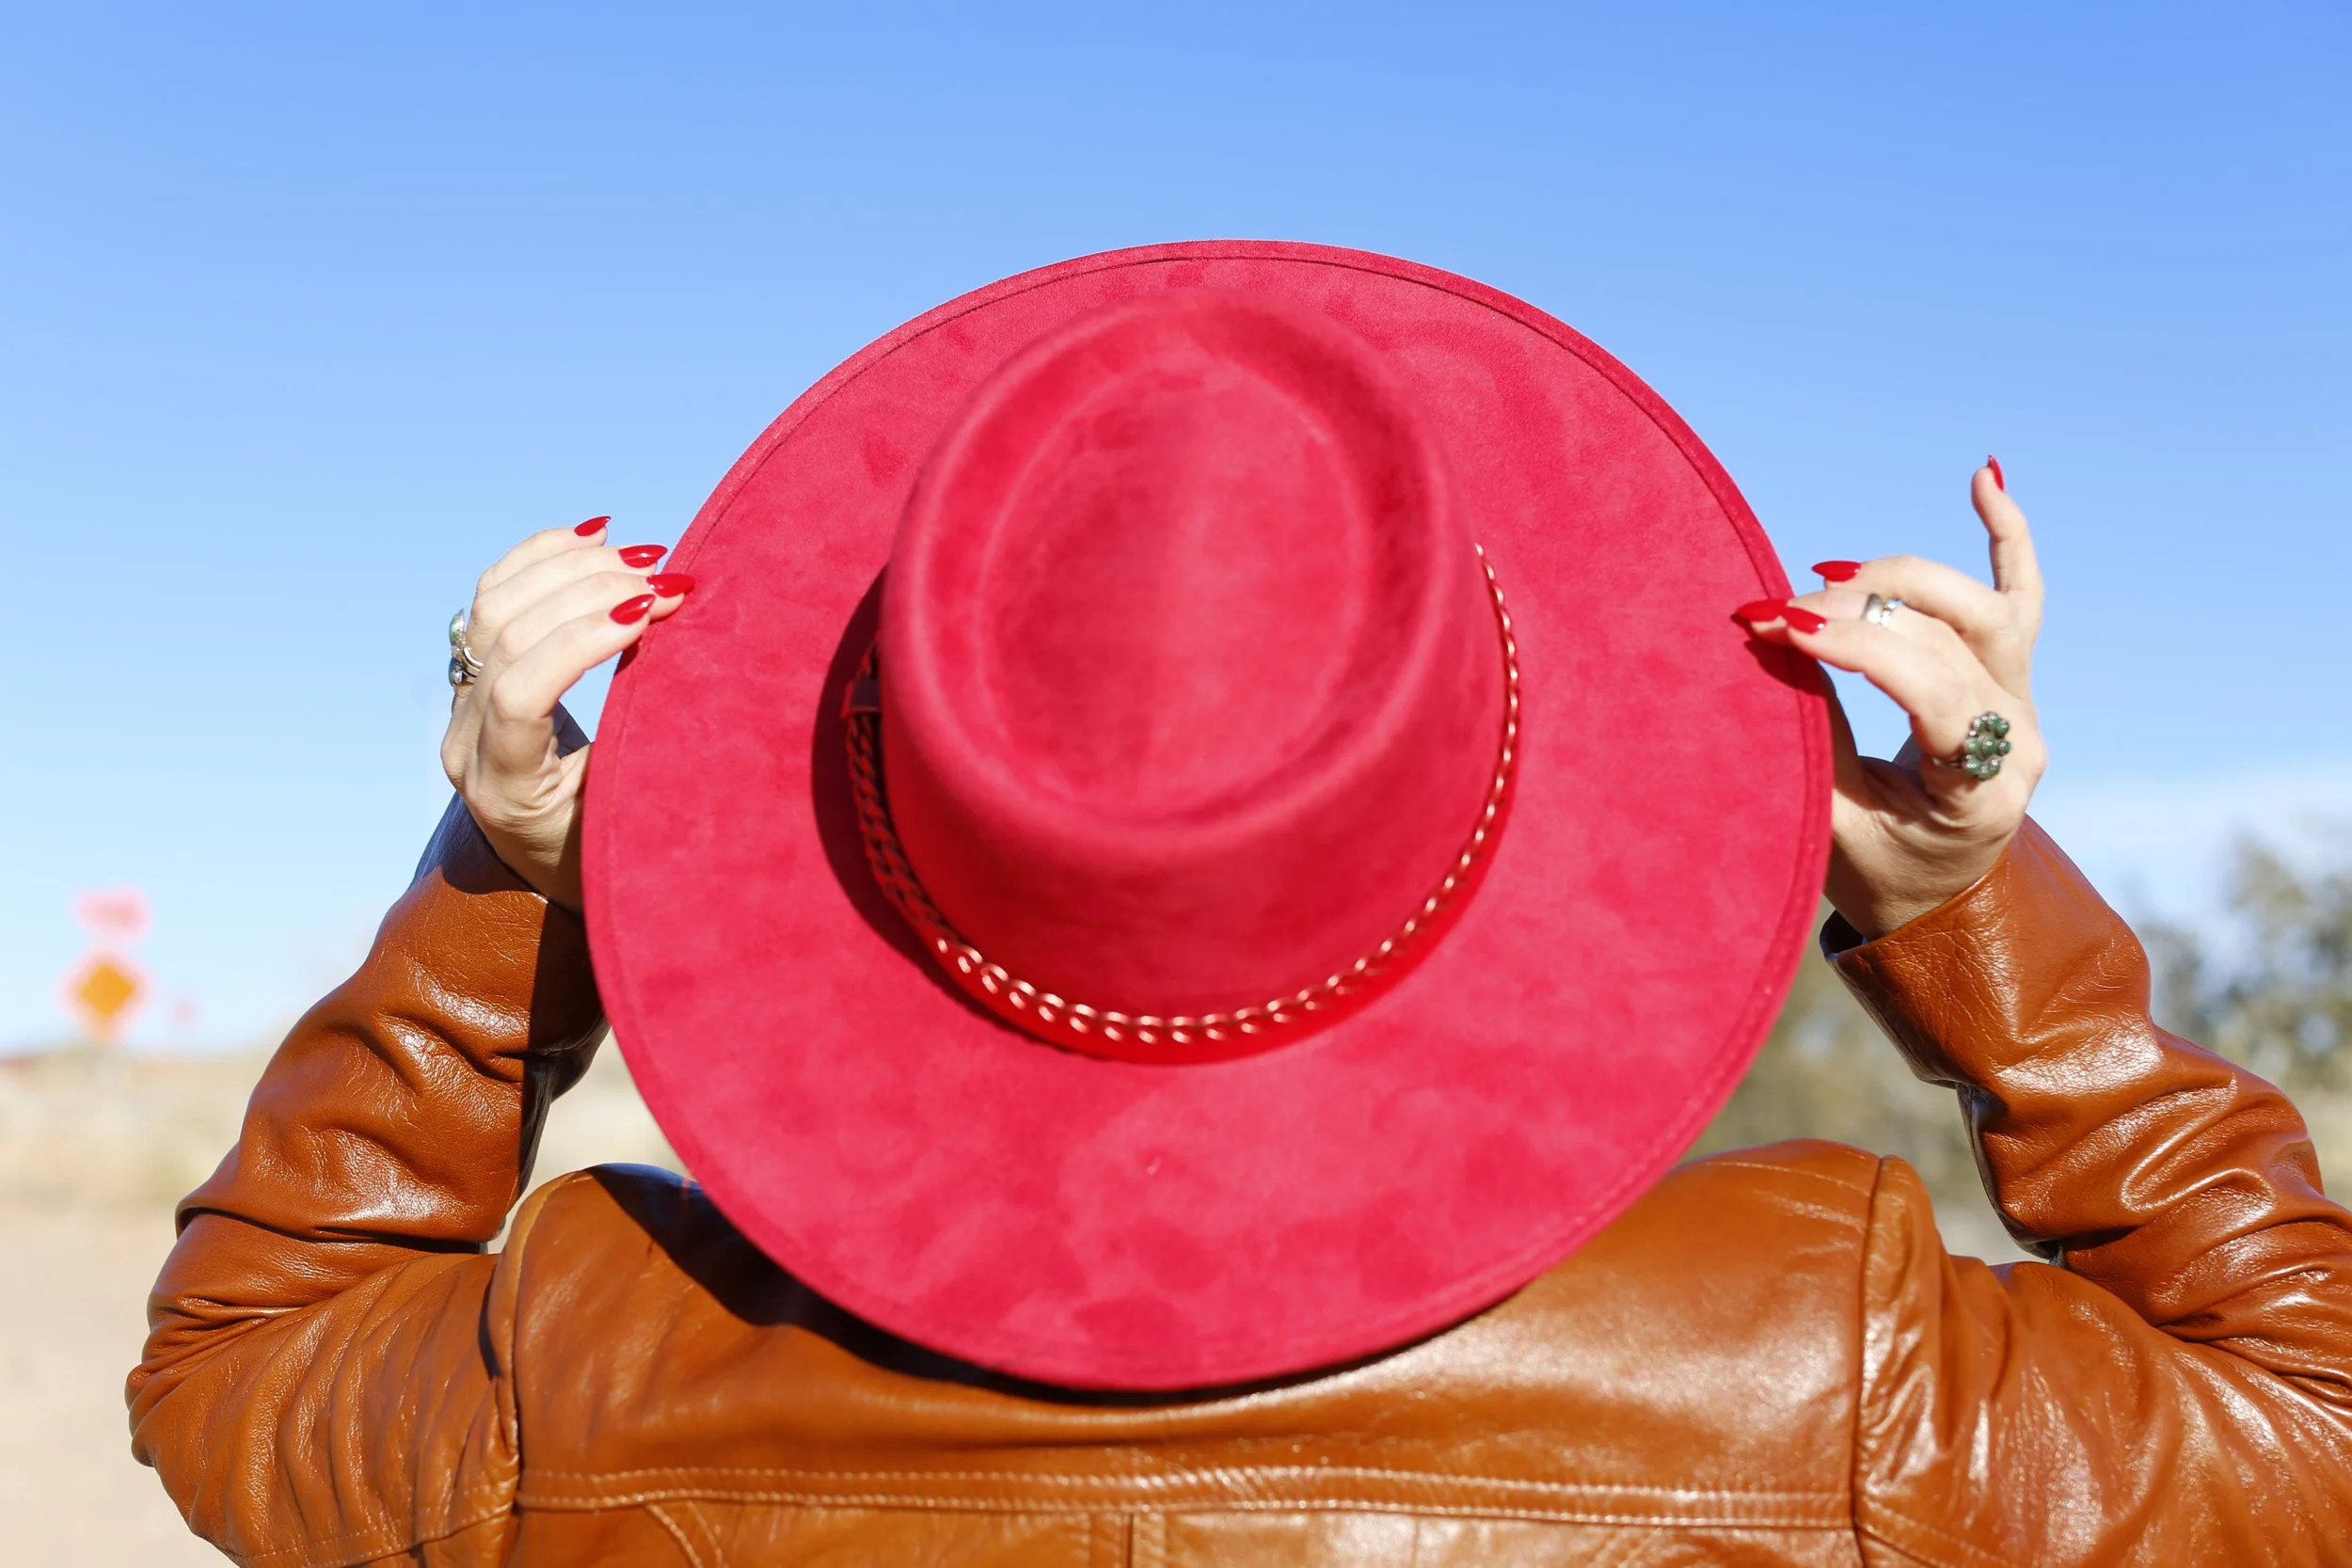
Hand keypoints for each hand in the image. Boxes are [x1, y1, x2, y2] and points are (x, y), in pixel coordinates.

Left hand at [439, 521, 691, 908]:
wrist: (547, 860)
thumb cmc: (605, 848)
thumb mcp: (628, 817)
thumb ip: (647, 752)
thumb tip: (709, 679)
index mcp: (504, 789)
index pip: (521, 696)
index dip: (580, 644)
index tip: (649, 614)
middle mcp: (468, 742)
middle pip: (507, 638)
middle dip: (590, 594)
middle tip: (665, 581)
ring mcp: (463, 703)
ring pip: (493, 606)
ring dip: (571, 568)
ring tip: (641, 560)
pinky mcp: (474, 673)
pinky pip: (492, 595)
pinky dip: (542, 556)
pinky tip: (593, 536)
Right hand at [1740, 462, 2047, 939]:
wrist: (1937, 897)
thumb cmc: (1877, 872)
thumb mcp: (1833, 825)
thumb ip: (1812, 740)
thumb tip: (1770, 649)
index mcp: (1984, 794)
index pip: (1931, 692)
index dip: (1855, 649)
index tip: (1778, 626)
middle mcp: (2019, 738)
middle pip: (1947, 640)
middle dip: (1855, 612)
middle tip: (1778, 613)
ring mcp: (2022, 701)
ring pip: (1976, 609)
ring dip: (1894, 580)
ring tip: (1826, 574)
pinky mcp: (2011, 677)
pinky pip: (2020, 593)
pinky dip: (2005, 534)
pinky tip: (1984, 477)